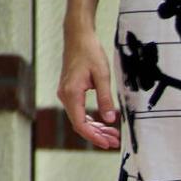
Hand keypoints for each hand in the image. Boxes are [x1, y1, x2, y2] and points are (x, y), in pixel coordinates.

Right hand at [58, 28, 119, 149]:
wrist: (78, 37)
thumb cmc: (91, 53)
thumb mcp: (102, 76)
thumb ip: (106, 98)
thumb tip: (110, 120)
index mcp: (71, 93)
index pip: (80, 123)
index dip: (94, 137)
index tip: (108, 144)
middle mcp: (65, 96)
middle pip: (79, 124)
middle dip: (97, 135)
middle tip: (115, 142)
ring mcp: (66, 94)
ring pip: (79, 119)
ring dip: (96, 129)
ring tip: (114, 135)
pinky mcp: (70, 91)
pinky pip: (79, 111)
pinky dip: (91, 119)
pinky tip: (105, 124)